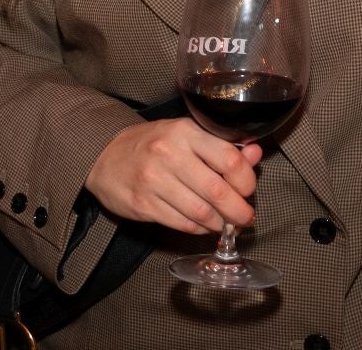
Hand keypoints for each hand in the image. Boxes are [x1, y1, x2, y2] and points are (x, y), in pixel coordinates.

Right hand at [85, 117, 263, 233]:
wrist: (105, 156)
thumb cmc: (153, 144)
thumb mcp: (187, 135)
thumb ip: (222, 147)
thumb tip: (256, 154)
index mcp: (185, 132)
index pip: (229, 159)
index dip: (246, 180)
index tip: (248, 189)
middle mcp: (169, 154)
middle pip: (217, 190)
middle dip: (238, 210)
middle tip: (245, 217)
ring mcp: (154, 181)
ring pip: (201, 212)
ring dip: (220, 223)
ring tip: (226, 223)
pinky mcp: (143, 204)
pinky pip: (182, 224)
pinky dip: (200, 229)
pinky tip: (205, 226)